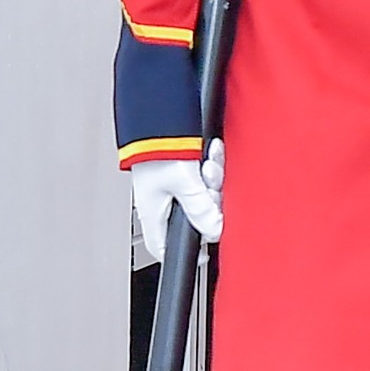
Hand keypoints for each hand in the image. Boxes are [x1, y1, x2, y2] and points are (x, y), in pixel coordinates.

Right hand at [132, 140, 223, 263]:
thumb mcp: (185, 183)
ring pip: (206, 195)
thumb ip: (201, 209)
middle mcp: (163, 202)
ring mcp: (174, 186)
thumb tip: (215, 230)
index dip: (187, 252)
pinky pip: (207, 176)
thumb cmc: (160, 149)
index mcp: (154, 213)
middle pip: (197, 217)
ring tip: (208, 164)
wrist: (161, 118)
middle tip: (210, 187)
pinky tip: (212, 151)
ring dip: (213, 178)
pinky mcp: (185, 171)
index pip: (166, 247)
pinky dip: (213, 164)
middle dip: (211, 201)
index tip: (205, 252)